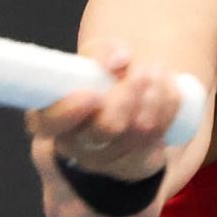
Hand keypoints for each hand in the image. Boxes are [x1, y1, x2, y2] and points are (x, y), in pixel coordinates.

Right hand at [24, 36, 182, 181]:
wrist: (125, 104)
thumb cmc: (98, 80)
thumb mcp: (93, 59)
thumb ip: (101, 52)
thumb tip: (119, 61)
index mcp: (51, 118)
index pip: (49, 122)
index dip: (70, 111)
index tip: (94, 94)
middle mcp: (75, 145)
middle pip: (105, 128)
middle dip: (129, 93)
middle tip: (141, 68)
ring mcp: (106, 160)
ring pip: (138, 131)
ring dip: (154, 94)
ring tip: (156, 69)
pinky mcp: (136, 164)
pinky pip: (158, 137)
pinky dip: (168, 106)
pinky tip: (167, 88)